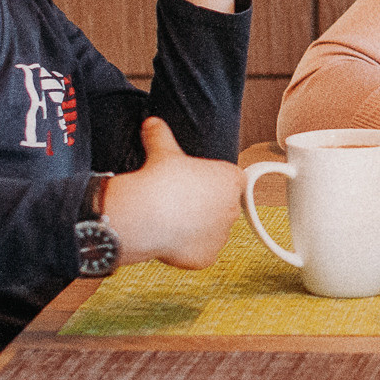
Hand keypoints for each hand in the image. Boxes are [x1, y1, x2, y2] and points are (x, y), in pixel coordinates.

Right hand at [103, 117, 240, 268]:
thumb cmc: (159, 181)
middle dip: (206, 207)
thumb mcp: (162, 151)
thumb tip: (152, 123)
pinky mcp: (208, 257)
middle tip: (180, 203)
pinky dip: (188, 250)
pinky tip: (170, 240)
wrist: (146, 214)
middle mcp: (233, 208)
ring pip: (212, 232)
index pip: (231, 182)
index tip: (195, 185)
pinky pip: (200, 253)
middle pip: (222, 208)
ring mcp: (222, 235)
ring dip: (198, 229)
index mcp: (231, 180)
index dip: (211, 184)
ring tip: (171, 221)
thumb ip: (162, 135)